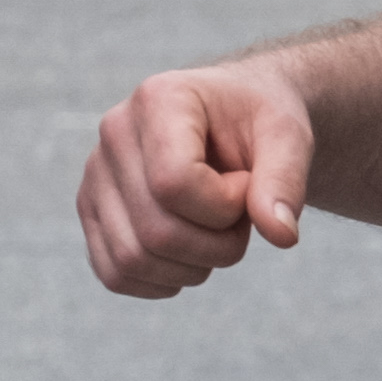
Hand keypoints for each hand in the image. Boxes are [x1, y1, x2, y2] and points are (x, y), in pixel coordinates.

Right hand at [80, 59, 315, 297]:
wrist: (238, 119)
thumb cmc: (260, 122)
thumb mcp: (288, 136)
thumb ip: (286, 179)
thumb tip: (281, 235)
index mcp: (159, 99)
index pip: (174, 183)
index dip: (225, 206)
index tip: (247, 184)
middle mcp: (115, 133)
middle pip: (156, 231)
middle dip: (218, 244)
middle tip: (241, 216)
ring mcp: (95, 175)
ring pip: (133, 259)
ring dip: (194, 266)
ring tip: (218, 230)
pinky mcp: (92, 209)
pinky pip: (115, 274)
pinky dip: (162, 281)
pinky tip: (193, 255)